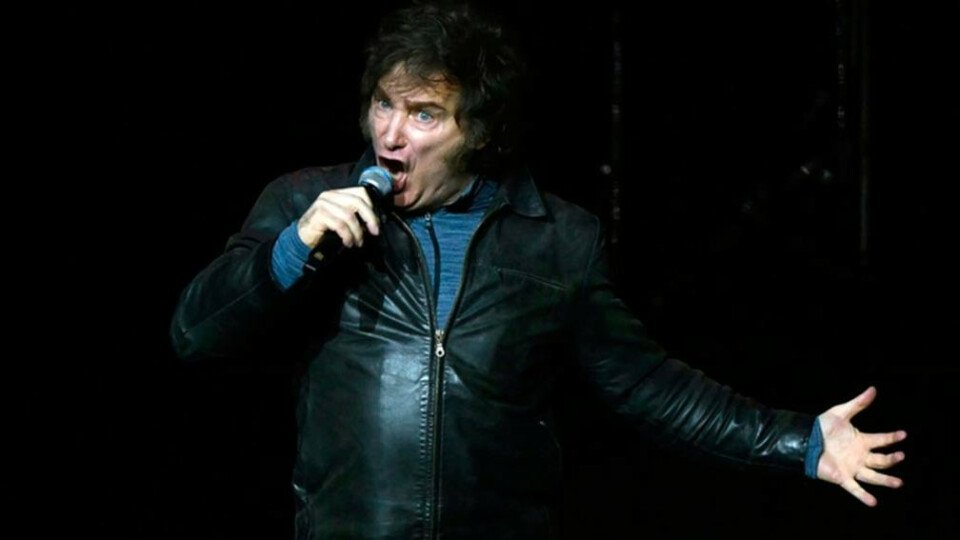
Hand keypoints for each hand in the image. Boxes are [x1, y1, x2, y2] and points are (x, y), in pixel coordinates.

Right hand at [297, 187, 379, 249]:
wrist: (303, 238)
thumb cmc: (324, 230)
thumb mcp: (342, 220)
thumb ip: (355, 216)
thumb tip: (372, 223)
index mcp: (338, 194)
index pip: (360, 193)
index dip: (371, 208)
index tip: (376, 224)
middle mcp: (330, 196)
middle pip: (357, 202)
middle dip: (369, 218)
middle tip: (374, 232)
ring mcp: (323, 204)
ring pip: (349, 215)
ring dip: (357, 232)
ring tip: (357, 242)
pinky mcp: (318, 215)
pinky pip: (339, 224)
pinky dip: (347, 235)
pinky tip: (347, 242)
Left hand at [816, 386, 906, 505]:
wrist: (803, 439)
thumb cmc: (821, 426)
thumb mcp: (840, 413)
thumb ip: (857, 404)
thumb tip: (873, 389)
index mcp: (861, 441)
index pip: (881, 440)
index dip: (892, 437)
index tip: (903, 434)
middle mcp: (859, 456)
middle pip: (881, 460)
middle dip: (892, 459)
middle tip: (901, 455)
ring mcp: (852, 468)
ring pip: (873, 476)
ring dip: (885, 480)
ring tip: (899, 483)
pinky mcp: (841, 477)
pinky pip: (854, 488)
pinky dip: (863, 496)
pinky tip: (874, 502)